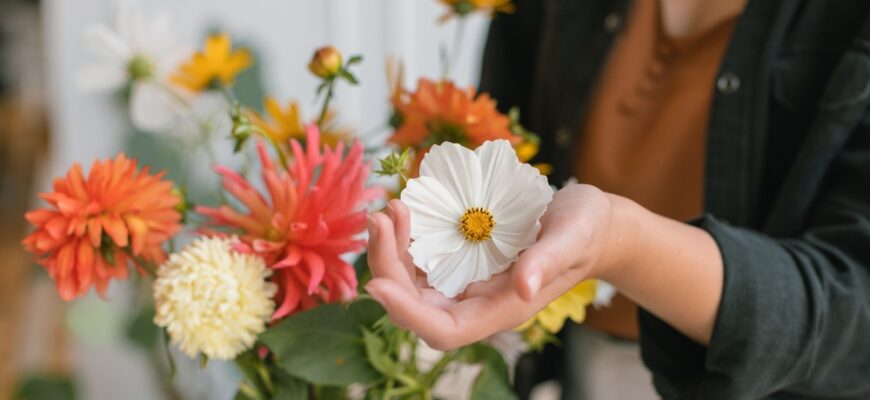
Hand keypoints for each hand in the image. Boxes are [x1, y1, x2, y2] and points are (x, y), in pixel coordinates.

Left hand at [365, 184, 621, 349]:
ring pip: (411, 283)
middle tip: (380, 220)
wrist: (589, 221)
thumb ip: (549, 261)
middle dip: (388, 269)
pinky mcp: (460, 260)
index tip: (377, 283)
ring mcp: (465, 282)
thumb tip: (524, 287)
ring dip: (390, 251)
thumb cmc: (587, 230)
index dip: (408, 314)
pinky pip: (420, 259)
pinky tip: (404, 209)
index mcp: (503, 309)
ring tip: (389, 210)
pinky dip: (405, 237)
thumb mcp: (574, 238)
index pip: (445, 330)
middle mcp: (477, 302)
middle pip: (416, 307)